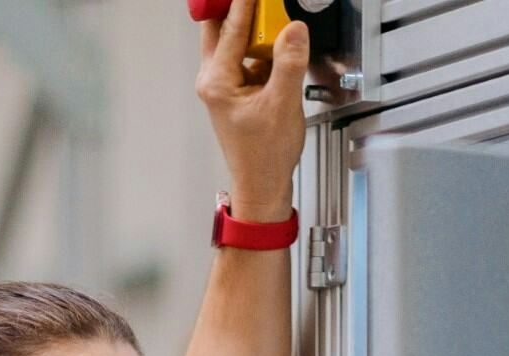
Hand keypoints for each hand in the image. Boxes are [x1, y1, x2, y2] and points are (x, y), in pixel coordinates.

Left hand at [195, 0, 307, 222]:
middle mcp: (214, 80)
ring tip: (273, 21)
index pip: (230, 28)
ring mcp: (225, 84)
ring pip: (235, 41)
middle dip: (238, 11)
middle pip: (220, 28)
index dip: (244, 2)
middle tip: (257, 2)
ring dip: (253, 28)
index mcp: (217, 81)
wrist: (263, 185)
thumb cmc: (263, 156)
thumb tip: (294, 30)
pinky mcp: (239, 89)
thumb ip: (289, 63)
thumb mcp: (283, 105)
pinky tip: (279, 46)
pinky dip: (262, 47)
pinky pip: (248, 56)